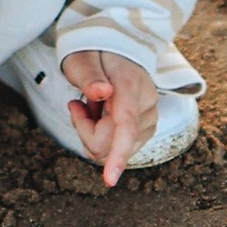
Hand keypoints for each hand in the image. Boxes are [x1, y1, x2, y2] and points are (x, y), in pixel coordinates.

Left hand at [59, 47, 159, 187]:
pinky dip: (102, 133)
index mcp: (130, 87)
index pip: (126, 127)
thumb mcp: (82, 57)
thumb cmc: (96, 52)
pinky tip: (103, 111)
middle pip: (110, 144)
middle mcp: (145, 106)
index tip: (109, 180)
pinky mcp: (146, 128)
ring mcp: (149, 119)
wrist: (118, 47)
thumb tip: (101, 92)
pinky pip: (118, 147)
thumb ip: (88, 75)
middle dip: (85, 130)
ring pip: (112, 149)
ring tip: (93, 104)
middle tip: (77, 104)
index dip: (118, 155)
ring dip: (94, 131)